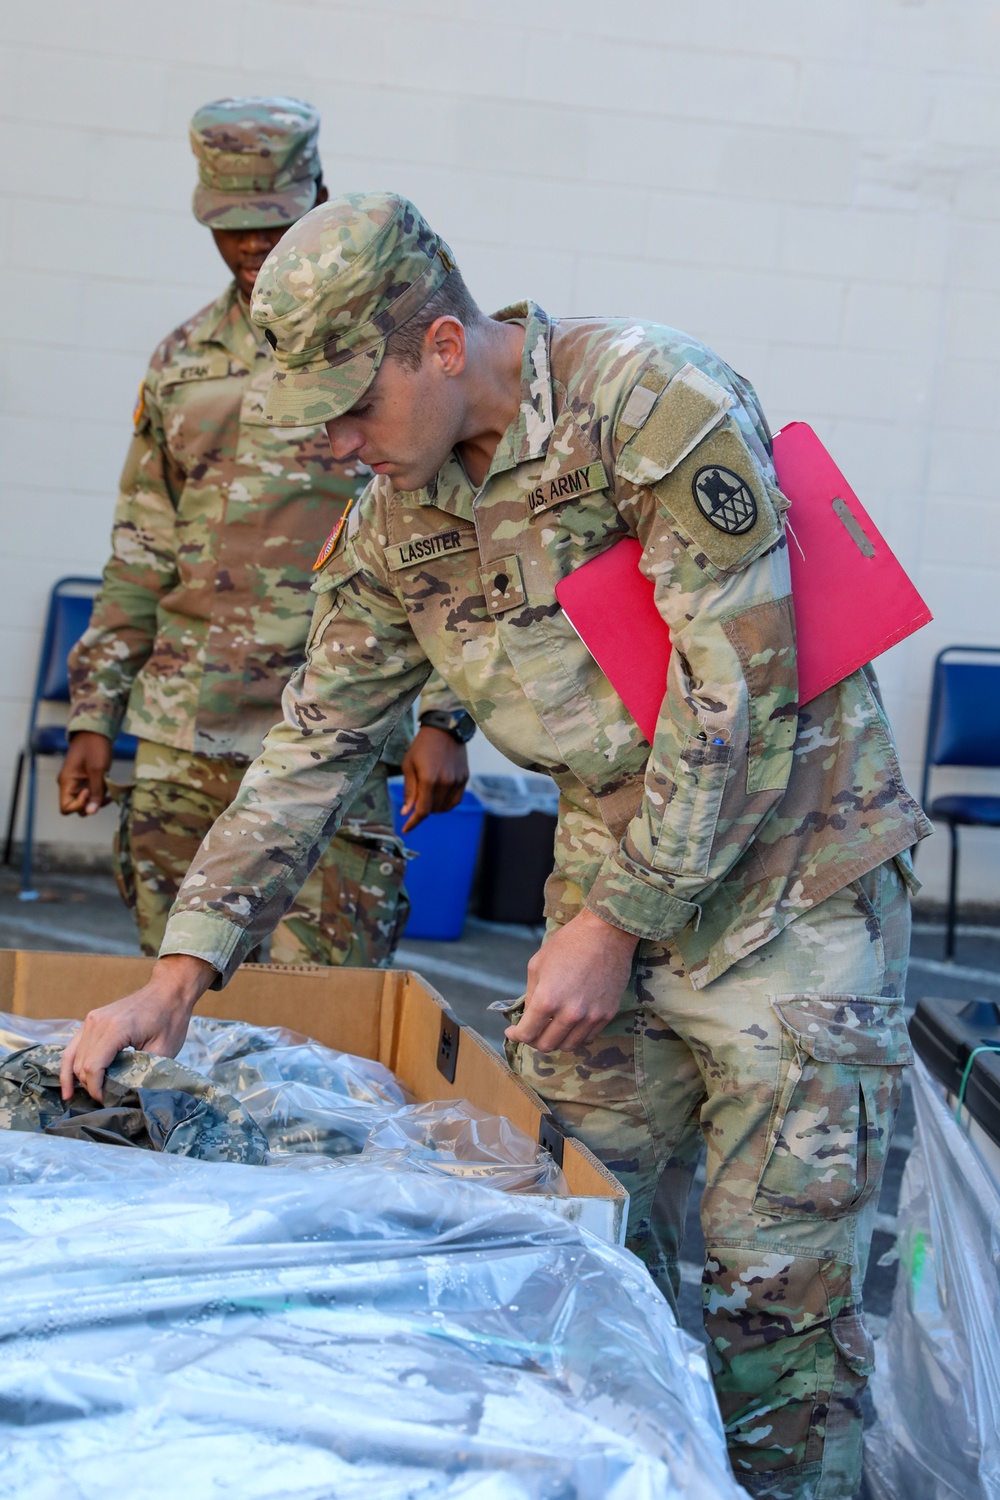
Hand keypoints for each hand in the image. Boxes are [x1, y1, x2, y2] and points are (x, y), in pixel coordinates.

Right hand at [58, 731, 112, 815]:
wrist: (96, 730)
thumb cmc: (94, 746)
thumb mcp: (97, 770)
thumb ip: (95, 792)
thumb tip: (91, 812)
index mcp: (66, 782)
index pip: (65, 808)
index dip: (79, 806)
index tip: (90, 792)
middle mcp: (69, 785)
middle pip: (76, 807)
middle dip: (90, 804)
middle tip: (104, 794)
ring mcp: (77, 782)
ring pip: (85, 802)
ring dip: (97, 799)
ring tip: (108, 789)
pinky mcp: (85, 779)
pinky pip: (90, 793)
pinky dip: (99, 793)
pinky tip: (108, 786)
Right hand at [59, 954, 215, 1102]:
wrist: (168, 990)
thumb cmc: (170, 1018)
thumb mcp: (163, 1050)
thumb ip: (142, 1072)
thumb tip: (127, 1093)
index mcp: (115, 1029)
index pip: (93, 1067)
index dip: (96, 1089)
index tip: (106, 1101)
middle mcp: (97, 1022)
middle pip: (81, 1064)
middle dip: (89, 1086)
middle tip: (103, 1100)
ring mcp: (92, 1019)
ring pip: (73, 1056)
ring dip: (74, 1077)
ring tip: (72, 1097)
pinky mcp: (92, 1019)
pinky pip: (75, 1045)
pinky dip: (70, 1063)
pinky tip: (68, 1081)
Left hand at [399, 725, 469, 833]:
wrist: (445, 729)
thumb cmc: (422, 746)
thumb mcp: (409, 766)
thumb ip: (410, 791)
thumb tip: (407, 812)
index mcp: (429, 779)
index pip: (422, 810)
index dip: (413, 822)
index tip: (406, 829)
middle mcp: (445, 783)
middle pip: (433, 810)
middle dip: (422, 810)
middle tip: (416, 800)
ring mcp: (457, 781)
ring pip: (445, 807)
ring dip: (435, 808)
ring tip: (428, 796)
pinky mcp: (464, 778)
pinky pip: (455, 800)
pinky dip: (446, 803)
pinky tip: (439, 796)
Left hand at [505, 907, 638, 1053]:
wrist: (606, 933)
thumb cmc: (568, 943)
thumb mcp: (537, 965)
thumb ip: (531, 994)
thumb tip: (528, 1015)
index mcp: (548, 1000)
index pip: (527, 1034)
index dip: (516, 1035)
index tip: (513, 1032)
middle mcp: (570, 1013)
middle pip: (547, 1045)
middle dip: (533, 1040)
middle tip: (531, 1031)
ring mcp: (591, 1016)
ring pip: (568, 1046)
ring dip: (556, 1040)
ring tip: (551, 1028)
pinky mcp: (607, 1014)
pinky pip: (588, 1037)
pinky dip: (576, 1035)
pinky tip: (570, 1024)